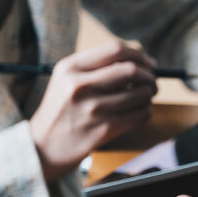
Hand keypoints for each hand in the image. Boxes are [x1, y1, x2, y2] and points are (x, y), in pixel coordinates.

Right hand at [29, 41, 157, 181]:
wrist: (44, 147)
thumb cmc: (62, 110)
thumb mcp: (67, 79)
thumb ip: (97, 66)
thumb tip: (140, 59)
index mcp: (70, 67)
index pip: (115, 50)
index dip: (139, 54)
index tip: (149, 63)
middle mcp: (80, 86)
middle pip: (131, 70)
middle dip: (149, 75)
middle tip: (152, 81)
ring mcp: (93, 109)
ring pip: (141, 93)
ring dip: (149, 95)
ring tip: (145, 98)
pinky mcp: (104, 130)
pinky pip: (141, 115)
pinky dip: (147, 111)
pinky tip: (140, 112)